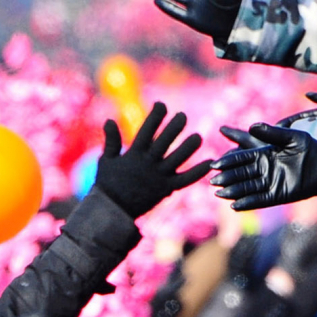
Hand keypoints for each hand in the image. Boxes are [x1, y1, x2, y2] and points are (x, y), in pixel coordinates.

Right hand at [94, 102, 212, 217]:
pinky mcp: (166, 189)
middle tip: (183, 116)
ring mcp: (158, 177)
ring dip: (188, 148)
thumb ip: (112, 141)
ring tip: (198, 137)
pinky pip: (185, 180)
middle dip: (173, 128)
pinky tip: (210, 162)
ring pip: (177, 160)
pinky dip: (198, 172)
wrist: (111, 212)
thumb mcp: (107, 160)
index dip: (154, 117)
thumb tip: (110, 120)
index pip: (146, 131)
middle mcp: (147, 164)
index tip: (161, 104)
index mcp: (133, 155)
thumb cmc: (108, 184)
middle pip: (163, 143)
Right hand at [213, 124, 316, 211]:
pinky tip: (235, 205)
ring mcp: (270, 182)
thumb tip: (252, 125)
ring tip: (219, 193)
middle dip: (227, 177)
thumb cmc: (310, 147)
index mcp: (264, 153)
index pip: (242, 157)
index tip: (215, 163)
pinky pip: (260, 199)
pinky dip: (248, 202)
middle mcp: (264, 169)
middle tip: (213, 180)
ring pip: (248, 187)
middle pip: (241, 174)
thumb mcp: (292, 137)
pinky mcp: (278, 195)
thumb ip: (272, 133)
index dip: (229, 160)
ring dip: (234, 191)